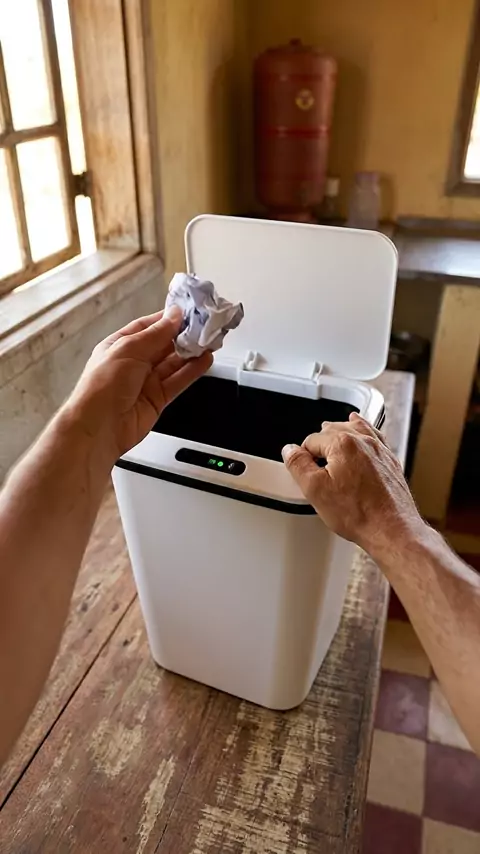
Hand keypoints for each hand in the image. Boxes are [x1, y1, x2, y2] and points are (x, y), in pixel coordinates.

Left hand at [64, 307, 211, 460]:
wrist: (99, 428)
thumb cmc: (103, 386)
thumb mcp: (128, 350)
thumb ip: (155, 334)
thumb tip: (174, 316)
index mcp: (120, 345)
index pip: (147, 327)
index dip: (167, 319)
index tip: (188, 312)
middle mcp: (133, 362)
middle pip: (163, 344)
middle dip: (182, 335)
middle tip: (204, 326)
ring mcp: (146, 382)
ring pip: (173, 363)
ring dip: (191, 352)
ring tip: (209, 341)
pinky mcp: (157, 399)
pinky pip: (178, 381)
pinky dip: (192, 371)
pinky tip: (205, 360)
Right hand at [282, 412, 424, 554]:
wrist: (392, 529)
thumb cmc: (359, 514)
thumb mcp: (315, 490)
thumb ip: (298, 465)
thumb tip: (290, 450)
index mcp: (342, 443)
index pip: (311, 440)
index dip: (303, 456)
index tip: (305, 470)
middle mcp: (363, 440)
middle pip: (333, 430)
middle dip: (320, 443)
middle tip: (315, 464)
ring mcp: (379, 449)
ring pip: (354, 428)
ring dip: (340, 430)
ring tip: (330, 436)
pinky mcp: (389, 460)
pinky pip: (374, 435)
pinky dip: (364, 430)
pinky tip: (362, 429)